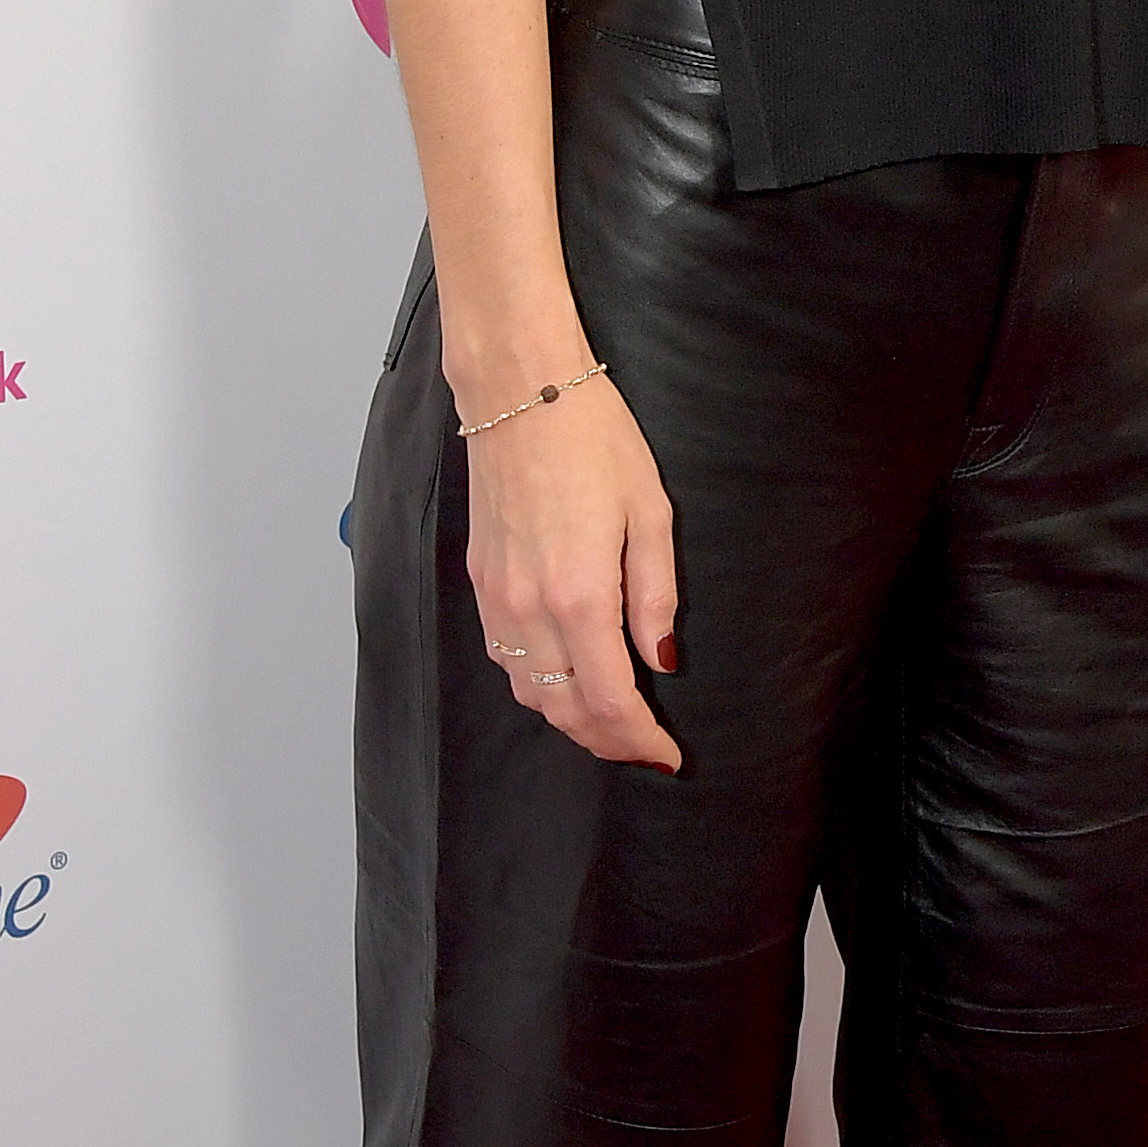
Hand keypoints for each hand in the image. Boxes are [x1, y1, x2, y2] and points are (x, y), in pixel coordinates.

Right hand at [465, 377, 684, 769]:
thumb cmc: (594, 439)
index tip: (667, 755)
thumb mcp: (651, 513)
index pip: (609, 700)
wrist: (520, 390)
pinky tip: (563, 675)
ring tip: (608, 719)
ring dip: (568, 718)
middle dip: (606, 740)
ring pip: (528, 691)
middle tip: (643, 746)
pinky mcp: (480, 578)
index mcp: (581, 594)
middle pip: (564, 710)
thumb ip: (656, 595)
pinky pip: (504, 656)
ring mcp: (498, 595)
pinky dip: (535, 683)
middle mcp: (530, 607)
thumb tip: (662, 659)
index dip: (639, 739)